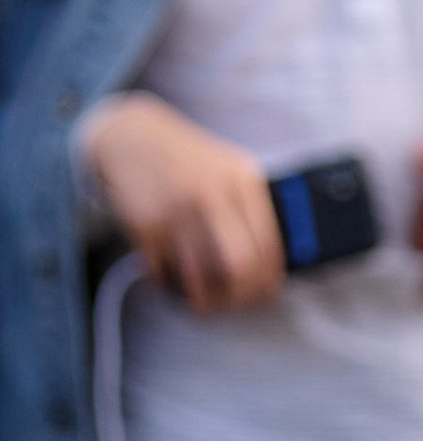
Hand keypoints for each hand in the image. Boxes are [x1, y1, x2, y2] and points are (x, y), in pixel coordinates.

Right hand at [84, 92, 284, 312]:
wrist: (129, 136)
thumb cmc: (188, 161)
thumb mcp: (230, 170)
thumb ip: (254, 209)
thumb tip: (274, 266)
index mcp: (243, 181)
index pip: (270, 248)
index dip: (268, 282)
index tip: (263, 295)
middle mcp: (212, 195)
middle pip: (240, 268)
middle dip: (240, 296)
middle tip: (233, 303)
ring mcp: (177, 210)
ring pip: (202, 277)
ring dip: (203, 297)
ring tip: (200, 296)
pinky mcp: (146, 224)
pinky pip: (166, 272)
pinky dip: (169, 281)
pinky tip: (169, 271)